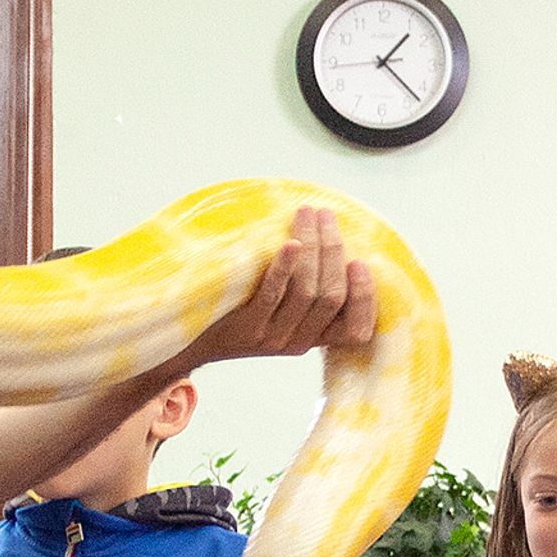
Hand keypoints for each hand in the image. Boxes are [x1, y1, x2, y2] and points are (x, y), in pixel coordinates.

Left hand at [179, 203, 374, 367]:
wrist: (190, 340)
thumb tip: (328, 241)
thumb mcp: (279, 312)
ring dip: (312, 247)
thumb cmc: (238, 313)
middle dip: (334, 251)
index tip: (361, 262)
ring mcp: (272, 337)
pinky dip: (285, 266)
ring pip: (307, 291)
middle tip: (327, 216)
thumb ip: (304, 291)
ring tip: (308, 214)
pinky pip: (273, 294)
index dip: (365, 297)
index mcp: (312, 340)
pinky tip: (291, 242)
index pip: (355, 329)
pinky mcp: (248, 328)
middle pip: (332, 296)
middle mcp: (297, 342)